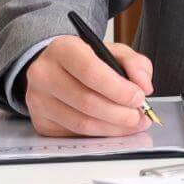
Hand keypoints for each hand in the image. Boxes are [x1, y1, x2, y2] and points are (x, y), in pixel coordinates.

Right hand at [24, 36, 155, 137]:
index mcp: (63, 49)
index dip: (118, 88)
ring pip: (82, 122)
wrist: (55, 69)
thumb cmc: (86, 60)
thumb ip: (134, 63)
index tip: (139, 97)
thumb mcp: (113, 51)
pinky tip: (114, 128)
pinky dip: (100, 134)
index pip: (90, 71)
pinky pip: (76, 134)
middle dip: (120, 113)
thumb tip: (144, 85)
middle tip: (140, 116)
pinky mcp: (41, 122)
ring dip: (113, 127)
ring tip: (133, 124)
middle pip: (86, 101)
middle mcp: (45, 74)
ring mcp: (39, 100)